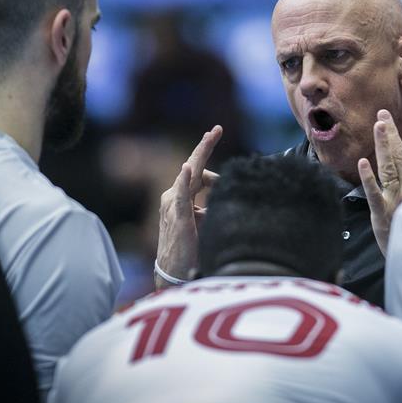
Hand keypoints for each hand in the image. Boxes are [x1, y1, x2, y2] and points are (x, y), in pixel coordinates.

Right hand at [156, 126, 221, 287]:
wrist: (173, 273)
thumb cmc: (189, 249)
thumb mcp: (205, 222)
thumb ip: (212, 206)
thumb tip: (228, 194)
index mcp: (181, 198)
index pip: (197, 174)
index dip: (210, 161)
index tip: (217, 136)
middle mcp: (174, 196)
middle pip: (193, 167)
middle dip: (205, 146)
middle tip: (216, 129)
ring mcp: (173, 204)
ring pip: (189, 173)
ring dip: (200, 154)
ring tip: (210, 137)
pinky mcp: (176, 215)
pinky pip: (179, 194)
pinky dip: (183, 180)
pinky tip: (186, 169)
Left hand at [358, 110, 401, 254]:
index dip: (396, 138)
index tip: (387, 121)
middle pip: (399, 157)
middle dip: (390, 135)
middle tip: (382, 114)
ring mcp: (395, 201)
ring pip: (389, 168)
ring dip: (383, 146)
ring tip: (378, 126)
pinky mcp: (381, 213)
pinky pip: (374, 193)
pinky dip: (369, 177)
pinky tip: (363, 162)